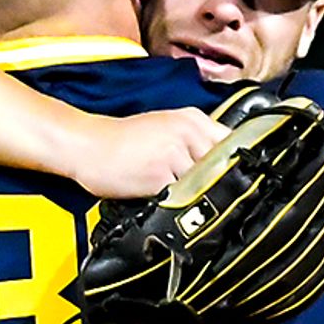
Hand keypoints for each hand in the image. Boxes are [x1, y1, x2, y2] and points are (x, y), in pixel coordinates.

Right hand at [67, 104, 225, 200]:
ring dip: (197, 195)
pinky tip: (167, 201)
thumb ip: (195, 143)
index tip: (234, 178)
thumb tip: (224, 166)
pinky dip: (179, 204)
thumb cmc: (124, 140)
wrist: (89, 145)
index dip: (235, 164)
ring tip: (182, 196)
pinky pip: (182, 198)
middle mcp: (188, 133)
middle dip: (218, 182)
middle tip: (209, 193)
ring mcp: (175, 154)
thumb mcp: (167, 128)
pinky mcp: (160, 177)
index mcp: (193, 119)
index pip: (233, 143)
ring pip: (204, 184)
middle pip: (223, 166)